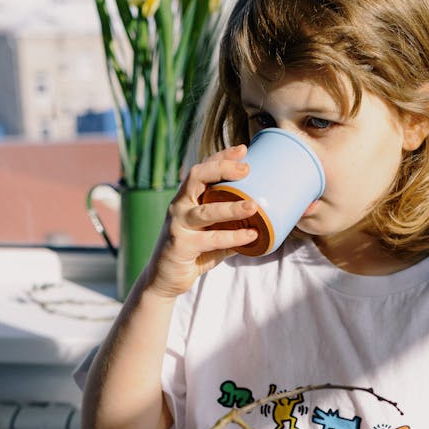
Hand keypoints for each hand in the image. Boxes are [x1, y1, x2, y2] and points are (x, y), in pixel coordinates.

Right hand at [143, 145, 259, 297]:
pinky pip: (211, 239)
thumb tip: (264, 221)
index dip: (221, 157)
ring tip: (254, 205)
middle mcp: (179, 206)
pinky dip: (233, 237)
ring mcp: (178, 225)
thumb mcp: (211, 234)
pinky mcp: (181, 245)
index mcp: (186, 198)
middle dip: (221, 168)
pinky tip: (251, 235)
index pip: (202, 169)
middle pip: (197, 177)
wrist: (164, 279)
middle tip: (246, 168)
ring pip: (206, 211)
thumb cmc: (192, 253)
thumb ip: (230, 226)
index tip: (242, 149)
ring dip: (232, 207)